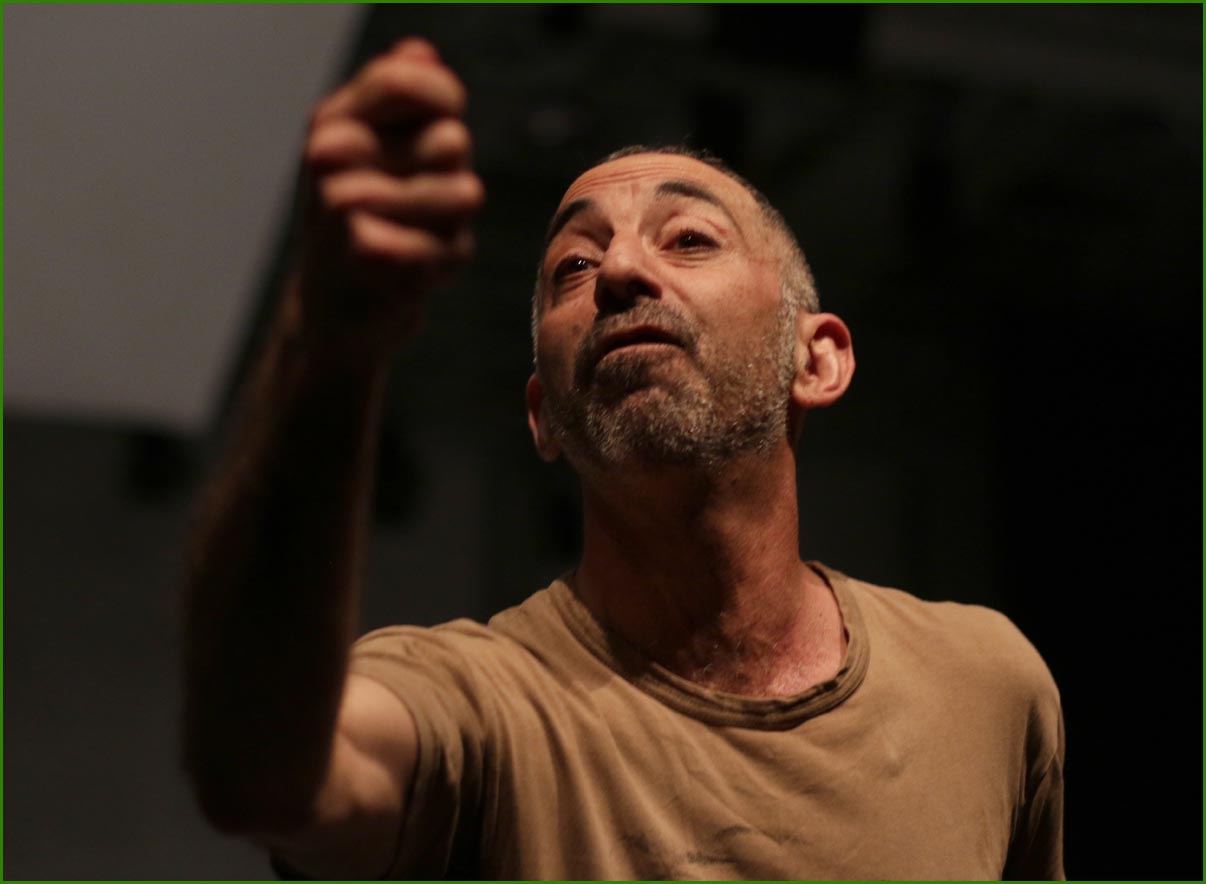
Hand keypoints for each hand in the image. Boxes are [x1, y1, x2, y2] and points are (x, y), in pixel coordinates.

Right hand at [290, 38, 482, 361]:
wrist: (329, 314)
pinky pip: (454, 249)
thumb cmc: (358, 227)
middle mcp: (331, 152)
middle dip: (450, 180)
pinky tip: (409, 276)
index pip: (424, 82)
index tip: (435, 131)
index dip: (445, 103)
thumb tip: (421, 50)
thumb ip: (398, 99)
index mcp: (333, 120)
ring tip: (417, 239)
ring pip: (464, 193)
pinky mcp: (372, 257)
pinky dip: (442, 267)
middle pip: (454, 141)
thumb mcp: (371, 154)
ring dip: (454, 227)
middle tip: (415, 210)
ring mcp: (346, 205)